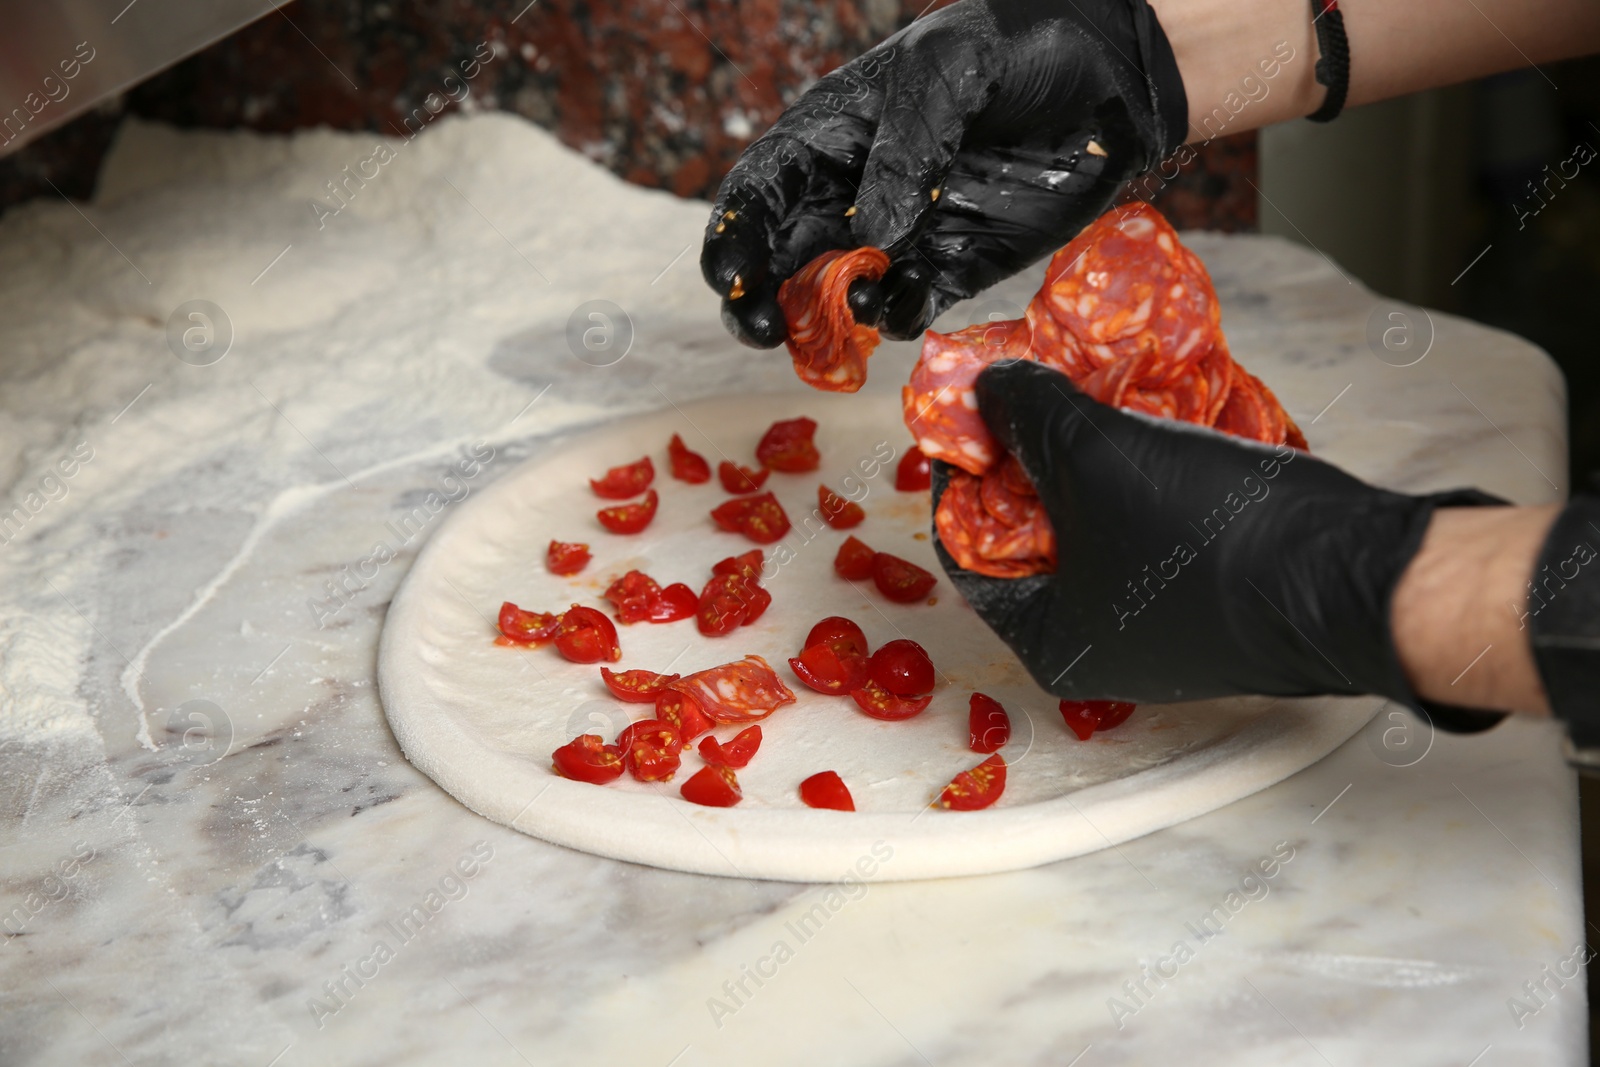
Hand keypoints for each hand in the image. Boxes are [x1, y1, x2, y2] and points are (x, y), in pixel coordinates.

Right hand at [699, 0, 1188, 346]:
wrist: (1116, 72)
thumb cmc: (1023, 45)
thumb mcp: (953, 73)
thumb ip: (904, 152)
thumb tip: (869, 239)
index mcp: (832, 132)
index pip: (760, 190)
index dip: (734, 236)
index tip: (733, 278)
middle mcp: (855, 189)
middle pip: (782, 255)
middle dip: (762, 297)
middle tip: (764, 331)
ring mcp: (903, 233)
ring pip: (835, 294)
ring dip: (825, 319)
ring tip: (843, 322)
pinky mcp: (954, 266)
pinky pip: (906, 306)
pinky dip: (894, 319)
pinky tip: (902, 309)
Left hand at [935, 360, 1508, 726]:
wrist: (1356, 572)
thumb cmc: (1208, 536)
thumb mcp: (1094, 456)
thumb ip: (1028, 416)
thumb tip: (986, 388)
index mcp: (1051, 643)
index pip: (966, 552)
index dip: (963, 472)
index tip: (974, 411)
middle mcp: (1103, 646)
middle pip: (1035, 535)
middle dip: (1036, 454)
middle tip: (1036, 389)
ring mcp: (1164, 625)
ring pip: (1102, 523)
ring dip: (1096, 455)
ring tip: (1093, 388)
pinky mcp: (1216, 595)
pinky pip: (1158, 524)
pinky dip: (1150, 472)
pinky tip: (1156, 416)